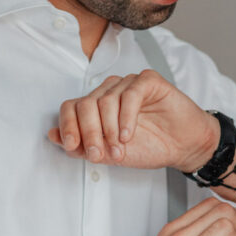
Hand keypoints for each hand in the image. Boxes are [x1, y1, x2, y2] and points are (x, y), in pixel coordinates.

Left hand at [48, 70, 217, 171]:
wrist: (183, 146)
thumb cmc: (150, 146)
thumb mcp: (109, 153)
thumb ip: (82, 146)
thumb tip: (52, 136)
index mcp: (97, 105)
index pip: (71, 107)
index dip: (69, 126)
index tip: (74, 147)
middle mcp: (110, 90)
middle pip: (86, 103)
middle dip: (89, 132)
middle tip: (100, 154)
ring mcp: (129, 83)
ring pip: (106, 99)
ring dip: (110, 129)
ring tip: (121, 148)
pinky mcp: (149, 81)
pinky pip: (130, 93)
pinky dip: (126, 117)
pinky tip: (129, 135)